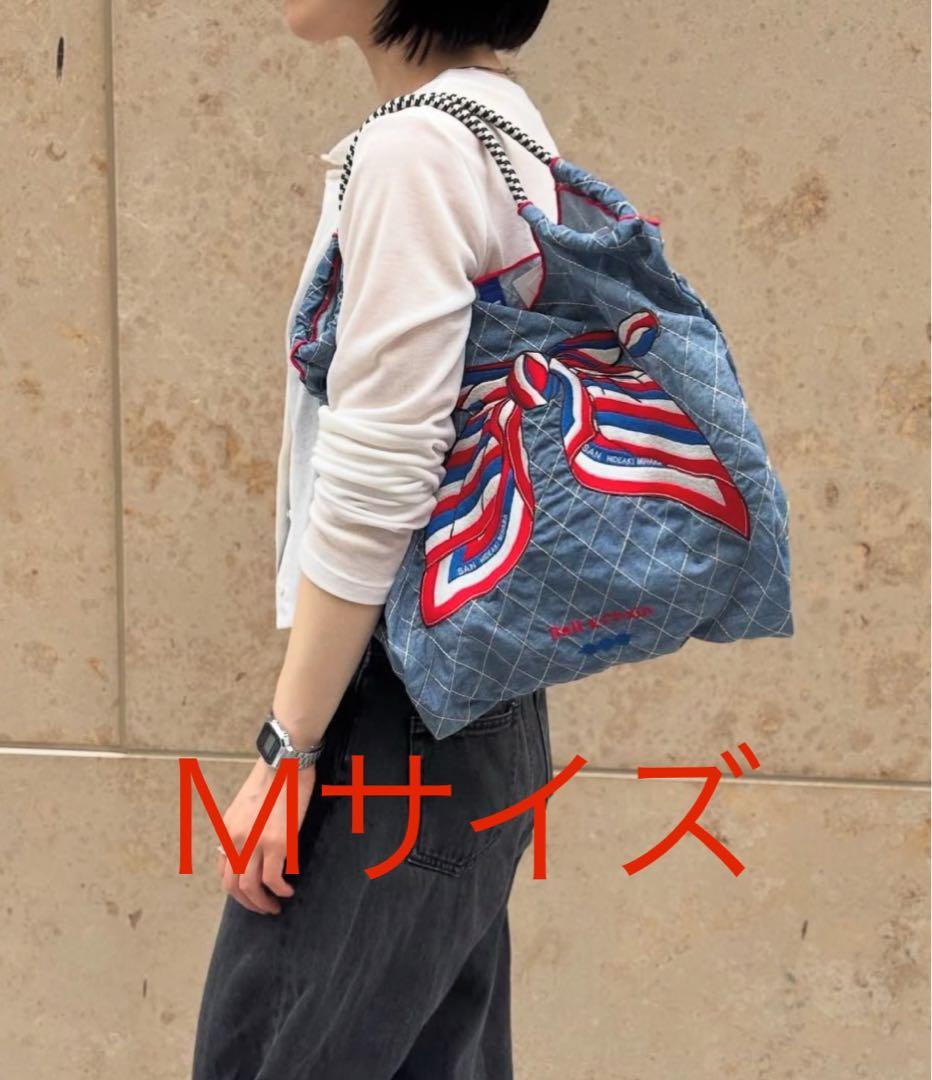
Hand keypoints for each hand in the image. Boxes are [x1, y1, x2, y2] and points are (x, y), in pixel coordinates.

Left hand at [215, 756, 316, 914]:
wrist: (284, 761)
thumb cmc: (270, 777)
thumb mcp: (245, 805)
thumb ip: (242, 828)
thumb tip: (250, 847)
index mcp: (227, 830)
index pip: (223, 871)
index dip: (235, 889)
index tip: (250, 894)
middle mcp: (235, 840)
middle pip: (233, 886)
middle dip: (248, 903)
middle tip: (262, 908)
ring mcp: (255, 843)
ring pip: (251, 888)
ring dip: (263, 903)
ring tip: (275, 906)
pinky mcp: (278, 843)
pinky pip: (274, 879)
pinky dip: (280, 890)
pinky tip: (288, 890)